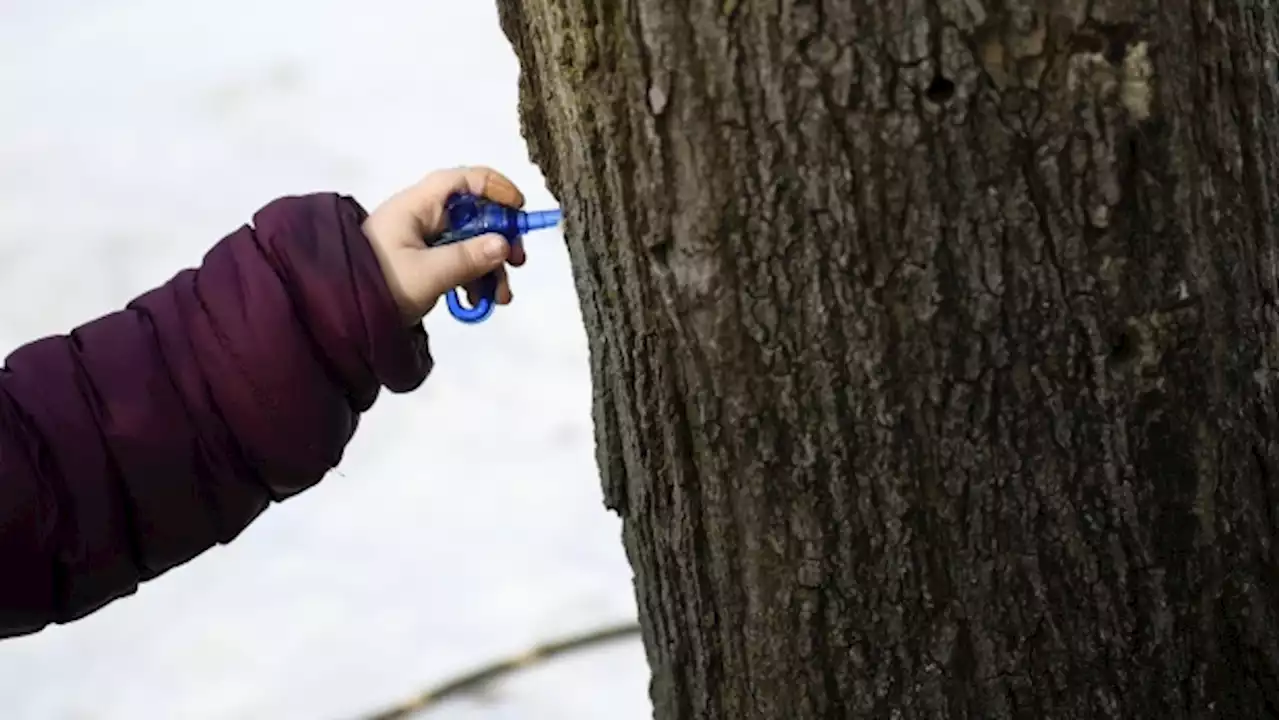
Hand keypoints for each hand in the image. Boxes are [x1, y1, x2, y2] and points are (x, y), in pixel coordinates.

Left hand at [361, 166, 527, 324]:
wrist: (336, 313)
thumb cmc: (378, 284)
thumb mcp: (427, 274)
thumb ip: (467, 259)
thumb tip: (504, 244)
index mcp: (419, 206)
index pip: (464, 180)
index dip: (496, 188)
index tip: (519, 210)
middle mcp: (423, 216)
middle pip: (474, 214)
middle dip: (500, 238)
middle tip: (517, 262)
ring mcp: (424, 240)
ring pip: (471, 242)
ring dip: (491, 267)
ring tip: (500, 298)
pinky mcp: (424, 262)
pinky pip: (459, 262)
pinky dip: (474, 279)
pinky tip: (479, 302)